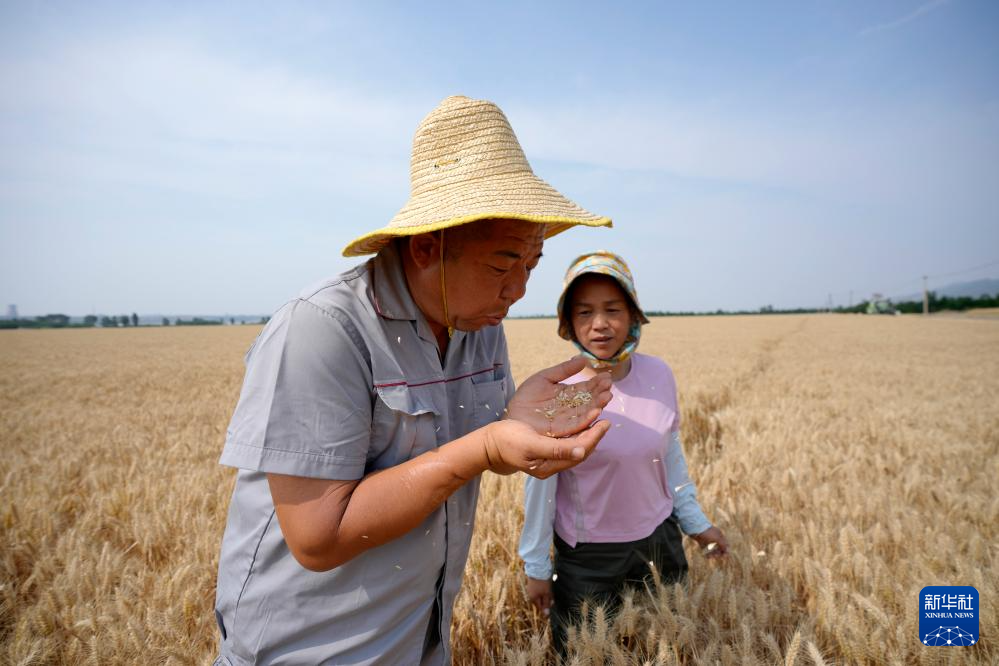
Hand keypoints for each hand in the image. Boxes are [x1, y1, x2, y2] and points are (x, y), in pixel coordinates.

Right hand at [483, 418, 610, 476]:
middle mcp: (552, 465)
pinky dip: (576, 433)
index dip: (594, 437)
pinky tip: (580, 424)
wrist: (489, 444)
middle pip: (580, 451)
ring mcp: (548, 459)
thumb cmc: (507, 441)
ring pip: (574, 448)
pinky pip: (566, 444)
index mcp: (550, 465)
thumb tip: (581, 449)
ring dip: (587, 435)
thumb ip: (556, 448)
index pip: (579, 452)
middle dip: (594, 437)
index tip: (605, 422)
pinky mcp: (544, 452)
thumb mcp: (531, 443)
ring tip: (598, 421)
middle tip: (606, 421)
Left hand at [506, 357, 612, 436]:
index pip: (584, 389)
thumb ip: (563, 370)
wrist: (510, 416)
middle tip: (609, 386)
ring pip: (585, 413)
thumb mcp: (544, 378)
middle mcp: (570, 409)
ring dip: (597, 405)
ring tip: (606, 396)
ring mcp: (566, 421)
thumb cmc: (525, 398)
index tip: (606, 377)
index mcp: (567, 396)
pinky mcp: (561, 432)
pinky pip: (575, 425)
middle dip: (599, 394)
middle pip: (588, 401)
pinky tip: (595, 411)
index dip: (595, 383)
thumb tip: (584, 359)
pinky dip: (586, 419)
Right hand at [526, 576, 553, 614]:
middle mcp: (530, 594)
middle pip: (540, 601)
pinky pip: (539, 589)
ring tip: (550, 590)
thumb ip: (546, 603)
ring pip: (540, 595)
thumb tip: (546, 614)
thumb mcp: (546, 594)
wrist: (538, 568)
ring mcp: (531, 588)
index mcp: (533, 598)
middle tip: (553, 598)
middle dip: (547, 601)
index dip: (547, 608)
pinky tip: (547, 585)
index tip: (552, 605)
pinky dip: (543, 590)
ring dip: (546, 595)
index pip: (540, 607)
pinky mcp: (533, 582)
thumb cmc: (542, 582)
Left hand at [691, 526, 728, 557]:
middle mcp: (715, 538)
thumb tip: (728, 551)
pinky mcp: (702, 542)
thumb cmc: (707, 533)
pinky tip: (705, 556)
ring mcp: (708, 540)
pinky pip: (705, 549)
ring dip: (712, 554)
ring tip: (709, 556)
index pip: (725, 545)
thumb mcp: (717, 539)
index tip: (723, 556)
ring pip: (712, 549)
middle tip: (714, 556)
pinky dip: (706, 552)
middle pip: (719, 548)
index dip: (725, 551)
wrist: (695, 527)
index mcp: (720, 536)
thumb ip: (723, 545)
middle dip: (717, 553)